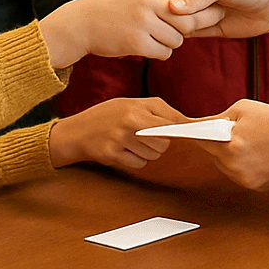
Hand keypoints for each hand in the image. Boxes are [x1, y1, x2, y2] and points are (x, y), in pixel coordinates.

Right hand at [40, 0, 198, 68]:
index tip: (182, 22)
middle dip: (182, 32)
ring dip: (168, 44)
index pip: (186, 5)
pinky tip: (147, 48)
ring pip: (175, 41)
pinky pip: (163, 53)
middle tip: (169, 32)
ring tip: (153, 39)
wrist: (81, 23)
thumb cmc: (111, 7)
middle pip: (185, 24)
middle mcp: (147, 7)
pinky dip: (159, 53)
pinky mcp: (135, 44)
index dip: (189, 15)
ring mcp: (141, 25)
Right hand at [48, 97, 187, 170]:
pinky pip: (140, 163)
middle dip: (161, 142)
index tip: (191, 132)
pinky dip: (136, 160)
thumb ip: (155, 111)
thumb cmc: (107, 115)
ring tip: (132, 142)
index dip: (182, 127)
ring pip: (154, 154)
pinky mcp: (113, 155)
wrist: (76, 131)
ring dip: (148, 152)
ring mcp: (120, 139)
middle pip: (165, 140)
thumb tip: (184, 123)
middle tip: (147, 136)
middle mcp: (129, 121)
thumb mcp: (129, 104)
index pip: (171, 118)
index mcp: (136, 105)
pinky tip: (124, 151)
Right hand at [163, 0, 268, 37]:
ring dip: (177, 28)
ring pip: (184, 22)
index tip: (150, 13)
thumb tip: (172, 8)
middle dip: (168, 17)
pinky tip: (176, 40)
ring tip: (168, 34)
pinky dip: (187, 37)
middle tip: (159, 26)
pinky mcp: (215, 28)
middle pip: (176, 8)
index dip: (161, 2)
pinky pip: (196, 33)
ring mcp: (207, 12)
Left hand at [194, 99, 268, 190]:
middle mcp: (234, 166)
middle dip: (214, 140)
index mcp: (230, 144)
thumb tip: (203, 125)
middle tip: (226, 127)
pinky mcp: (255, 187)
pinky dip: (241, 162)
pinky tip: (256, 150)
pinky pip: (238, 172)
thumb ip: (220, 118)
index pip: (199, 138)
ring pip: (224, 163)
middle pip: (211, 152)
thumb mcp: (245, 108)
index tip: (171, 131)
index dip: (187, 132)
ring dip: (227, 152)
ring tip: (246, 138)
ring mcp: (244, 180)